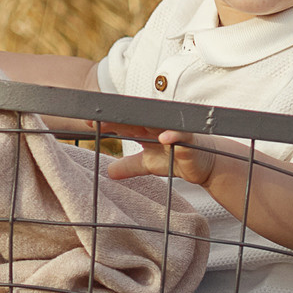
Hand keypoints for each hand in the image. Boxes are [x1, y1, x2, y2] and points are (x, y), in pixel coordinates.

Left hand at [103, 129, 244, 183]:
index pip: (124, 123)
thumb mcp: (148, 164)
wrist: (204, 164)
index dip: (108, 122)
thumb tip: (109, 172)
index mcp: (146, 131)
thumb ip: (129, 166)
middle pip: (135, 120)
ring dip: (140, 122)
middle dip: (117, 119)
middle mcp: (158, 128)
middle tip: (97, 120)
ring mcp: (174, 132)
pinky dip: (173, 135)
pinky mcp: (189, 140)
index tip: (88, 122)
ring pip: (155, 123)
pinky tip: (163, 138)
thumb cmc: (175, 158)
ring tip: (121, 125)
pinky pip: (181, 135)